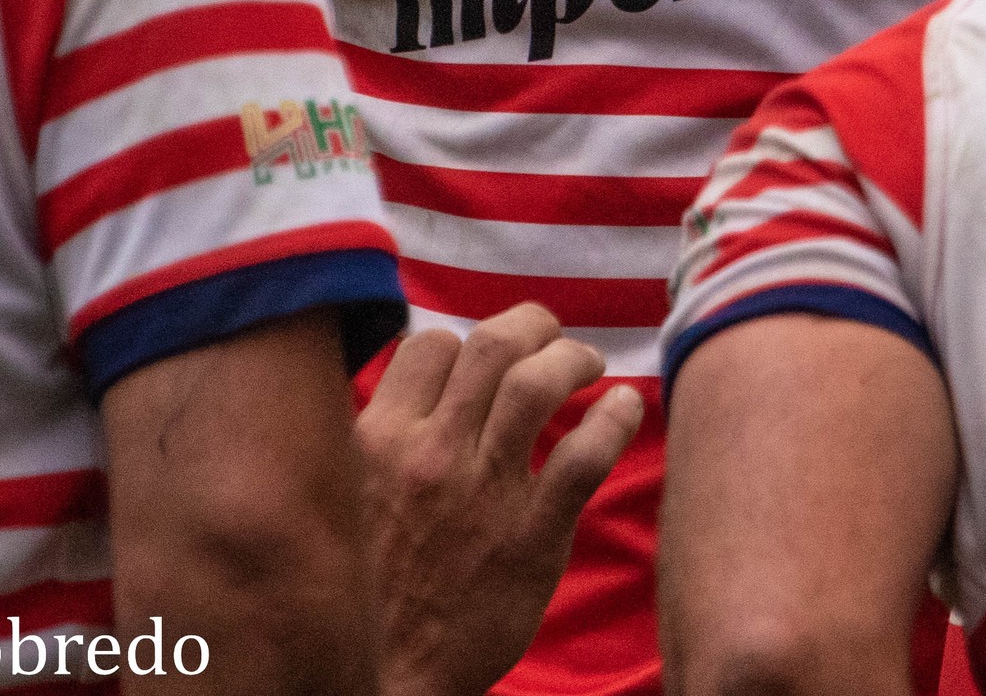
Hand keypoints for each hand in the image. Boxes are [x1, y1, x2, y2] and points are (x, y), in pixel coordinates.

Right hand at [357, 302, 644, 695]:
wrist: (400, 673)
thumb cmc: (384, 577)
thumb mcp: (361, 488)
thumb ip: (391, 428)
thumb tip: (433, 364)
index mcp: (380, 439)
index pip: (430, 343)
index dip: (466, 337)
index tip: (491, 353)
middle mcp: (430, 454)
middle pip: (490, 346)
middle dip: (532, 325)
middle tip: (552, 334)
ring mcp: (483, 494)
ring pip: (536, 386)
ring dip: (572, 359)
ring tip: (588, 364)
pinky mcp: (531, 538)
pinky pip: (581, 459)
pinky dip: (612, 421)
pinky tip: (623, 407)